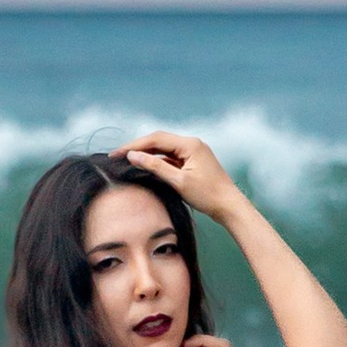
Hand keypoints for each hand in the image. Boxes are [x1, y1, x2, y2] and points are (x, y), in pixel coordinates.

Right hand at [122, 129, 243, 219]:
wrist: (229, 206)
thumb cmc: (208, 195)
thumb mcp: (179, 182)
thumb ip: (155, 167)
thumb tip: (133, 155)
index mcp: (190, 144)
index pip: (155, 139)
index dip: (134, 145)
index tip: (116, 153)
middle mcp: (191, 144)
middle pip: (158, 141)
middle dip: (137, 147)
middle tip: (116, 156)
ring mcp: (192, 152)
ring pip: (164, 149)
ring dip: (146, 154)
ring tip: (126, 161)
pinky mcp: (192, 162)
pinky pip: (171, 157)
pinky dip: (157, 161)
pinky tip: (145, 167)